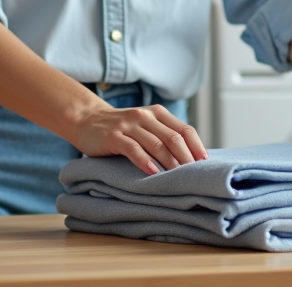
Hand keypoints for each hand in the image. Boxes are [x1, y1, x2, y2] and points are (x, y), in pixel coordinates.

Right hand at [73, 104, 208, 174]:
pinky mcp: (114, 136)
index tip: (204, 164)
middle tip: (194, 176)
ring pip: (156, 144)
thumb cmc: (122, 129)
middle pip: (173, 138)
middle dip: (186, 158)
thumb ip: (164, 135)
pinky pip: (133, 149)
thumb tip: (191, 158)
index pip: (184, 130)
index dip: (197, 147)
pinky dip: (145, 162)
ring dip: (170, 162)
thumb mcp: (146, 126)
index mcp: (158, 113)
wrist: (87, 120)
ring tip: (178, 178)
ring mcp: (129, 125)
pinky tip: (153, 173)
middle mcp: (145, 116)